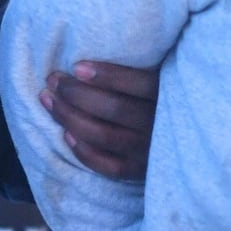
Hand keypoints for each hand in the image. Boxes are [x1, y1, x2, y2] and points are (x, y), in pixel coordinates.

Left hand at [44, 61, 158, 181]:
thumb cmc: (159, 101)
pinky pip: (108, 166)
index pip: (140, 84)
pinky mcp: (138, 172)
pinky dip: (83, 151)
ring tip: (49, 100)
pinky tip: (66, 135)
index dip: (107, 76)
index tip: (77, 66)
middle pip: (114, 108)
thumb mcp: (161, 80)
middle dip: (77, 93)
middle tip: (54, 80)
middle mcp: (160, 125)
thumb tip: (91, 58)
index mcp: (169, 96)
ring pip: (103, 135)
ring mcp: (149, 151)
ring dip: (70, 117)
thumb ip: (142, 69)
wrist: (181, 145)